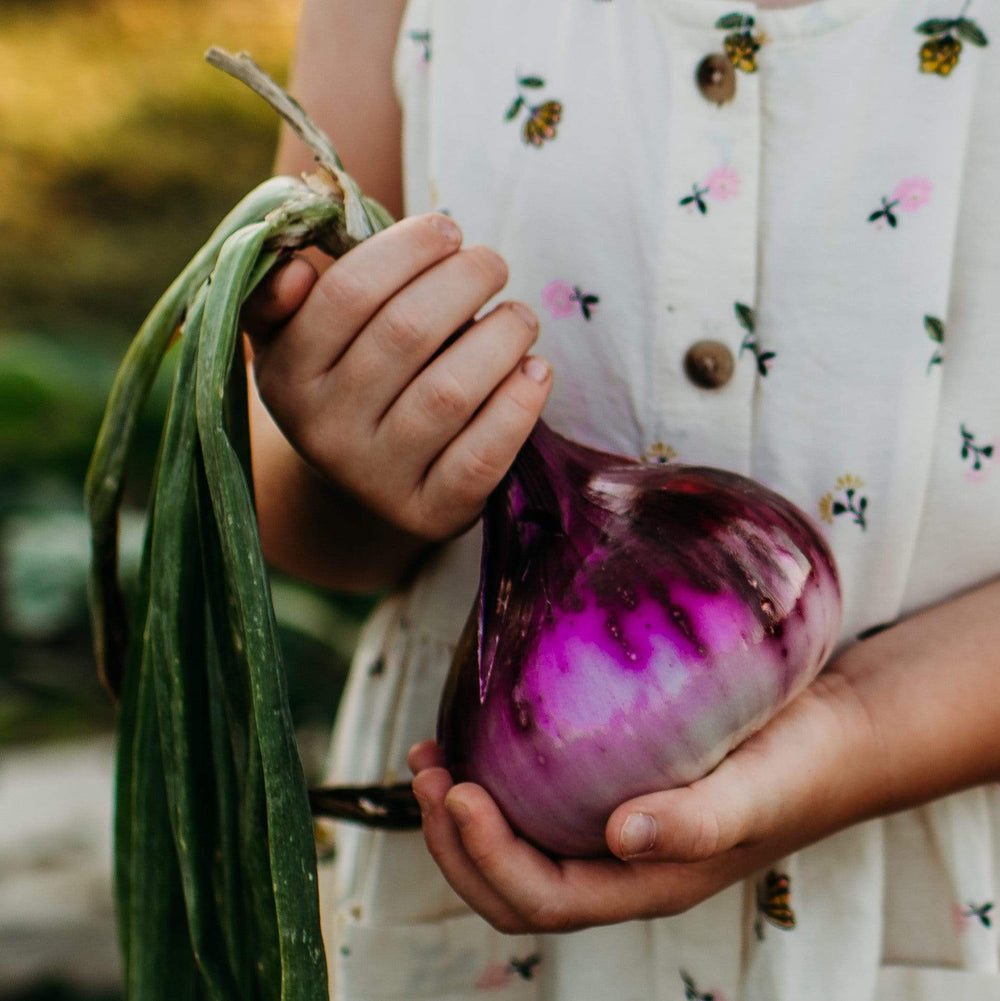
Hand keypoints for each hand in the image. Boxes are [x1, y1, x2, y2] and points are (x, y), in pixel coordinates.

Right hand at [242, 214, 550, 541]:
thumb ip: (280, 298)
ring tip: (519, 317)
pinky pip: (482, 457)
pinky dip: (518, 406)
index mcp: (288, 376)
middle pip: (406, 333)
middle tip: (492, 263)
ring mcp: (377, 479)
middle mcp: (325, 431)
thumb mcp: (293, 343)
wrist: (359, 490)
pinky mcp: (430, 513)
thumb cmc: (342, 388)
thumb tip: (295, 267)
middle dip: (464, 280)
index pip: (347, 294)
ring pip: (450, 393)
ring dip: (502, 337)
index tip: (448, 230)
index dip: (407, 249)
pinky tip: (534, 371)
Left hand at [408, 662, 886, 933]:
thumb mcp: (756, 792)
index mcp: (645, 884)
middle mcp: (617, 867)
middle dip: (454, 843)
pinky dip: (490, 782)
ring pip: (512, 852)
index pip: (544, 898)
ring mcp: (609, 833)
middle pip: (511, 889)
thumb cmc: (797, 768)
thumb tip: (620, 838)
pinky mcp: (607, 791)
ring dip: (457, 817)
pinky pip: (533, 806)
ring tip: (427, 759)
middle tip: (425, 774)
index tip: (458, 791)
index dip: (488, 856)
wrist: (828, 735)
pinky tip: (474, 737)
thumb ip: (698, 823)